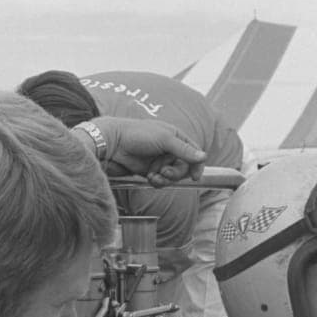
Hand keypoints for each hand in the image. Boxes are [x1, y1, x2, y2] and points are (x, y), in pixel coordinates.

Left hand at [90, 116, 206, 184]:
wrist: (113, 144)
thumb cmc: (137, 135)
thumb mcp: (164, 139)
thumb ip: (184, 150)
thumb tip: (204, 156)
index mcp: (175, 136)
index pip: (194, 152)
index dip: (196, 165)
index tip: (195, 176)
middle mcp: (169, 148)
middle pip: (184, 167)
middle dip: (176, 173)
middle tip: (165, 172)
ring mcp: (160, 160)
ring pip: (173, 176)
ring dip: (165, 178)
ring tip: (154, 175)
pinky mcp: (150, 171)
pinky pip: (161, 180)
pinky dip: (158, 181)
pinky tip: (149, 178)